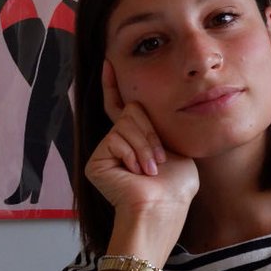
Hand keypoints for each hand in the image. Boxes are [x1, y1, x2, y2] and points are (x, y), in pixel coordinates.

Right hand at [84, 60, 197, 220]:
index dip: (113, 85)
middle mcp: (116, 143)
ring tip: (150, 170)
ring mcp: (104, 151)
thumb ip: (159, 125)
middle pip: (131, 109)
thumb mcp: (175, 146)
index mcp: (135, 139)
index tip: (109, 63)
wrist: (163, 208)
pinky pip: (117, 137)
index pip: (121, 106)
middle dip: (150, 132)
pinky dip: (133, 153)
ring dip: (145, 145)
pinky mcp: (96, 160)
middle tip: (159, 160)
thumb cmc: (175, 186)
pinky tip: (136, 173)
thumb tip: (146, 106)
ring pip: (126, 122)